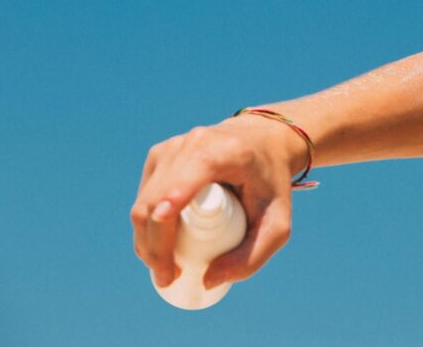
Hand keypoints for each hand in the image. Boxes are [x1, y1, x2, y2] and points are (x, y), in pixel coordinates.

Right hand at [130, 112, 306, 289]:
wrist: (264, 142)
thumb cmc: (272, 184)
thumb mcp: (278, 223)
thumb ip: (253, 256)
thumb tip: (207, 280)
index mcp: (223, 152)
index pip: (184, 182)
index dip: (167, 215)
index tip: (163, 255)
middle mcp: (192, 143)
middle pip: (157, 201)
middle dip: (154, 246)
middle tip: (168, 277)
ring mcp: (171, 146)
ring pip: (145, 200)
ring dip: (146, 239)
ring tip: (164, 267)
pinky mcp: (159, 153)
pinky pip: (144, 194)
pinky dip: (147, 223)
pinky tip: (157, 244)